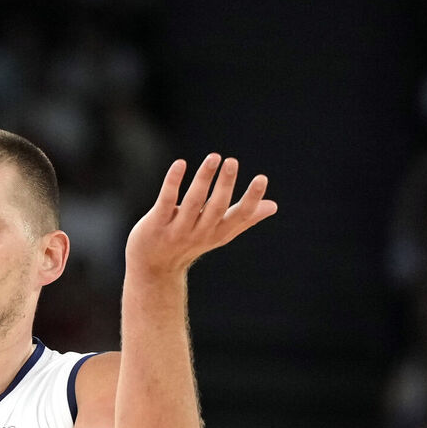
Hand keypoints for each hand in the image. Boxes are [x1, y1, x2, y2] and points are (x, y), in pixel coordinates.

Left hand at [125, 154, 276, 275]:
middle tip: (232, 162)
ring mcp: (177, 229)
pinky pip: (166, 201)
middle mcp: (199, 233)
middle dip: (225, 184)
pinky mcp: (156, 224)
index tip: (261, 178)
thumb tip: (273, 206)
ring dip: (203, 179)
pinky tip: (180, 163)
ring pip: (192, 202)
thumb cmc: (188, 245)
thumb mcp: (218, 235)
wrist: (153, 269)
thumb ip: (243, 219)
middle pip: (216, 207)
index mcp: (217, 233)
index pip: (239, 216)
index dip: (251, 199)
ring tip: (213, 158)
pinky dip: (173, 182)